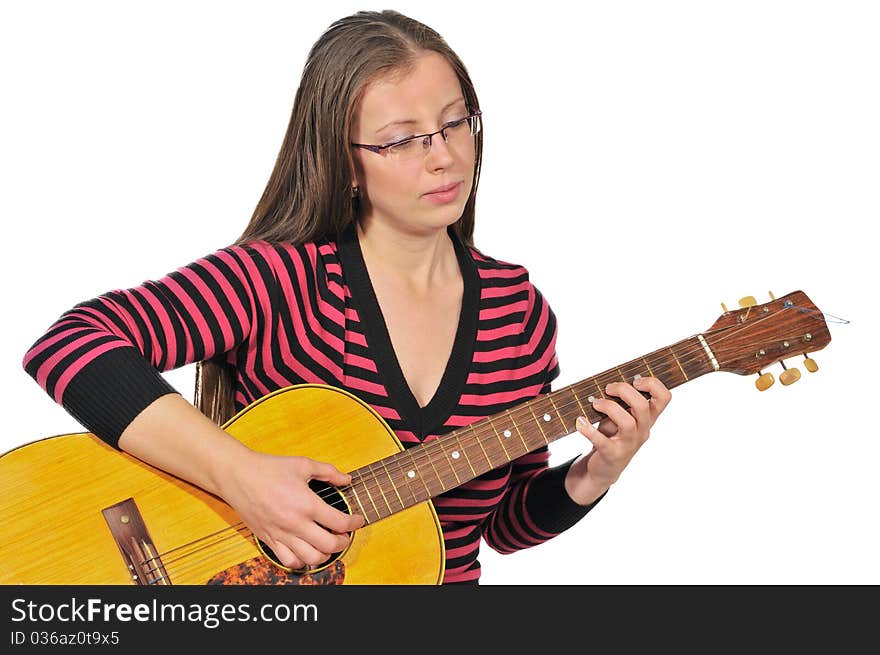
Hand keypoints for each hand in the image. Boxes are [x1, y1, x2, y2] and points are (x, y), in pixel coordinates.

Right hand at [219, 450, 364, 569]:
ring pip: (310, 558)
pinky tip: (306, 551)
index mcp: (306, 503)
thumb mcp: (303, 464)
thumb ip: (329, 472)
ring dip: (325, 555)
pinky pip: (288, 561)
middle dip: (343, 542)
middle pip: (329, 545)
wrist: (238, 476)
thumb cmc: (269, 468)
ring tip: (327, 545)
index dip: (354, 523)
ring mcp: (281, 534)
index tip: (358, 520)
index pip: (339, 522)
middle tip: (345, 535)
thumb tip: (347, 479)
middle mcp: (295, 523)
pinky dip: (301, 561)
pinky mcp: (269, 539)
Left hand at [566, 376, 671, 504]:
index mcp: (647, 418)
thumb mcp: (620, 417)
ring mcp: (629, 444)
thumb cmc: (612, 436)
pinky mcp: (612, 455)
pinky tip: (580, 422)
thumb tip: (610, 380)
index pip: (664, 398)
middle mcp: (642, 431)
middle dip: (624, 391)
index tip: (634, 380)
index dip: (653, 384)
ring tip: (595, 403)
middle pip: (643, 407)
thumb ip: (622, 401)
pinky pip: (602, 441)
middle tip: (608, 388)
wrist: (603, 469)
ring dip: (608, 407)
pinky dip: (589, 429)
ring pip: (627, 423)